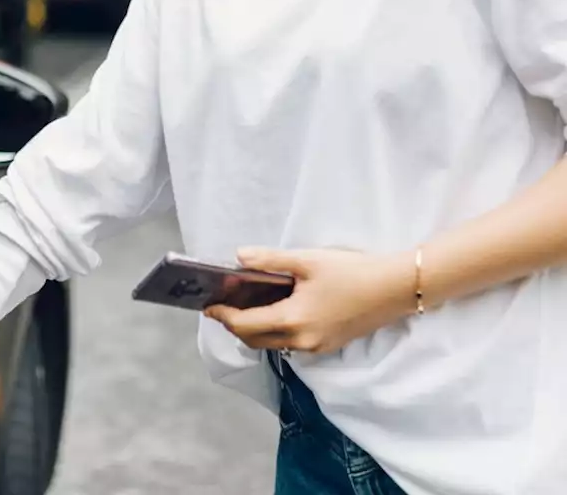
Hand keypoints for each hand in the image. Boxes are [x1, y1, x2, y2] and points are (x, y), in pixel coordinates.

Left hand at [204, 247, 415, 354]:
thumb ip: (270, 260)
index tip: (208, 305)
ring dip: (255, 330)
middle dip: (235, 325)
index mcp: (292, 321)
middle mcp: (301, 341)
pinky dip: (276, 331)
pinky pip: (291, 343)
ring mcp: (316, 347)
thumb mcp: (307, 260)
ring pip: (273, 344)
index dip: (223, 315)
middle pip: (255, 340)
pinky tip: (276, 310)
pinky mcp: (329, 345)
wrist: (398, 288)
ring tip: (246, 305)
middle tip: (224, 305)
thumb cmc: (353, 271)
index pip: (245, 325)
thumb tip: (238, 257)